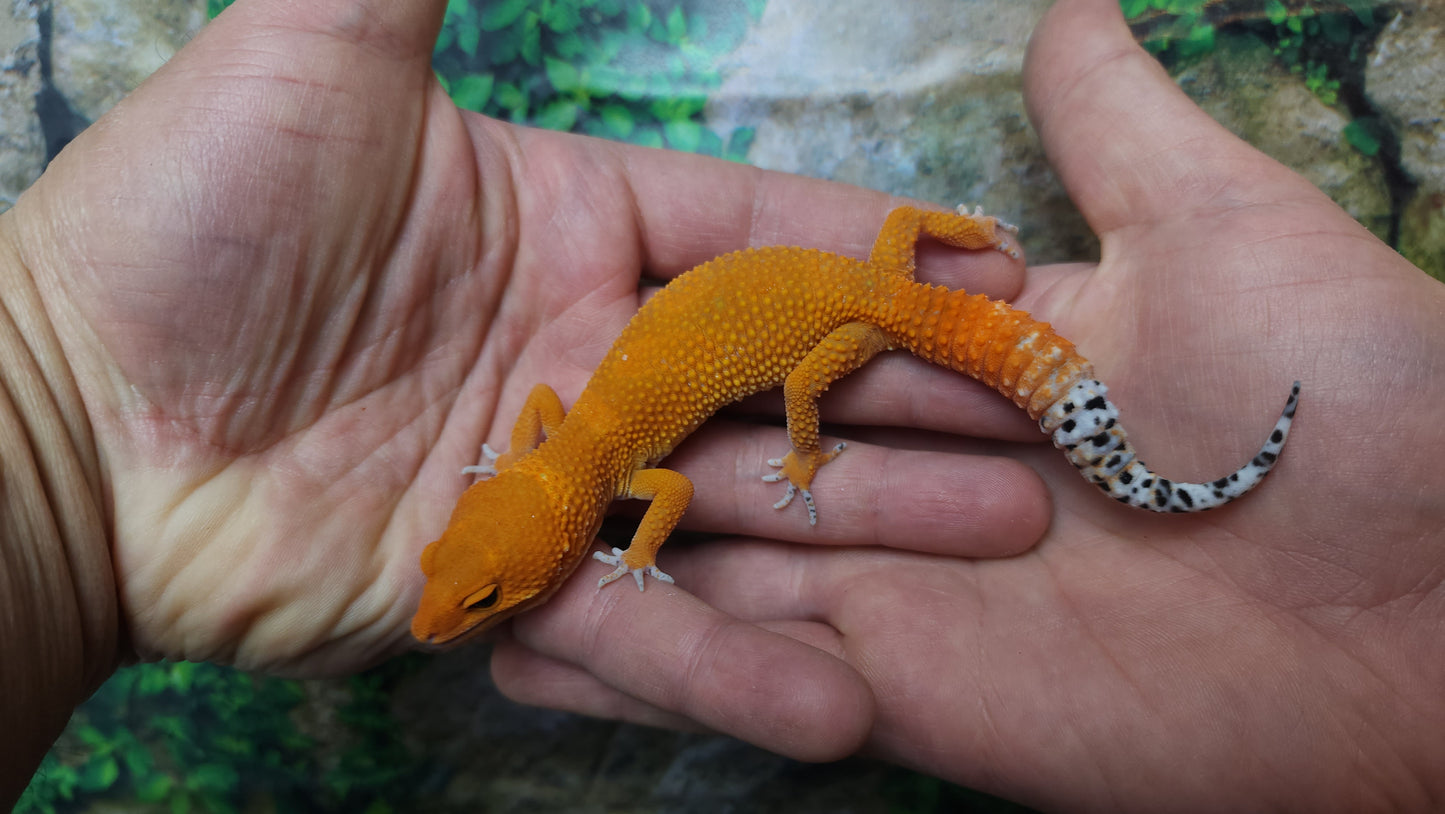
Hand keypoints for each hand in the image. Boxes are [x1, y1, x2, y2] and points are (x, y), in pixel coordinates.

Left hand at [2, 0, 1042, 697]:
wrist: (61, 420)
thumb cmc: (184, 227)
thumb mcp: (317, 54)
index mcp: (575, 228)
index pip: (762, 236)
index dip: (879, 251)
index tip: (995, 269)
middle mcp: (587, 353)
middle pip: (786, 376)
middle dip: (921, 398)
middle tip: (1055, 424)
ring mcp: (556, 478)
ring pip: (742, 506)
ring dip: (875, 532)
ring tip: (1009, 551)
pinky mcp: (510, 582)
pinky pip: (638, 623)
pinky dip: (729, 664)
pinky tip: (844, 697)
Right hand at [490, 0, 1444, 807]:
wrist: (1427, 634)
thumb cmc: (1345, 407)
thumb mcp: (1224, 232)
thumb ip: (1115, 129)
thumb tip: (1062, 5)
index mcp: (963, 355)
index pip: (791, 316)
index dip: (692, 298)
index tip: (572, 268)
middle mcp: (909, 469)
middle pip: (732, 439)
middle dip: (618, 421)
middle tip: (467, 392)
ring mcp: (895, 586)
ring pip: (712, 554)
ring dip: (598, 541)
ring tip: (457, 518)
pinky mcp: (896, 691)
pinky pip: (741, 672)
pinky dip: (645, 657)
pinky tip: (526, 634)